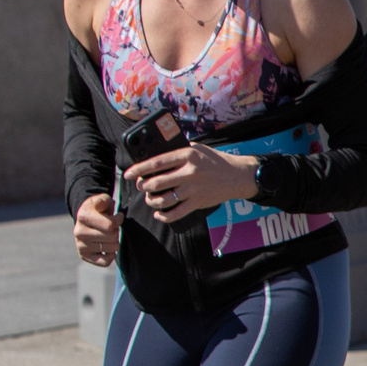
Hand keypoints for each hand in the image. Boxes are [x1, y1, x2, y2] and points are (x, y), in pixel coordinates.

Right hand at [73, 192, 119, 266]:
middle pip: (112, 237)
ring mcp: (81, 245)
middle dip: (116, 231)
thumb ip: (104, 200)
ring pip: (112, 249)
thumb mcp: (102, 200)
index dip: (118, 220)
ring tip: (108, 235)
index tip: (117, 216)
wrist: (87, 219)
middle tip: (111, 228)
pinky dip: (111, 256)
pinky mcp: (84, 256)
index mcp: (83, 216)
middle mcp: (79, 232)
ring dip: (115, 242)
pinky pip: (105, 262)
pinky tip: (108, 248)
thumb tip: (102, 208)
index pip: (111, 225)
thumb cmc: (99, 209)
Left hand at [129, 144, 258, 222]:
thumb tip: (155, 161)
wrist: (238, 176)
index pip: (157, 163)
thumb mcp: (197, 149)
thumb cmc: (215, 161)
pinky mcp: (198, 202)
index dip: (138, 169)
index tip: (127, 174)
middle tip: (141, 186)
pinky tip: (159, 213)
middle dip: (143, 186)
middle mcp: (190, 172)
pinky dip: (164, 215)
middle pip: (157, 182)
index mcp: (187, 155)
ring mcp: (194, 189)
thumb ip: (178, 152)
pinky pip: (176, 213)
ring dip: (152, 200)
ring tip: (150, 198)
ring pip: (164, 199)